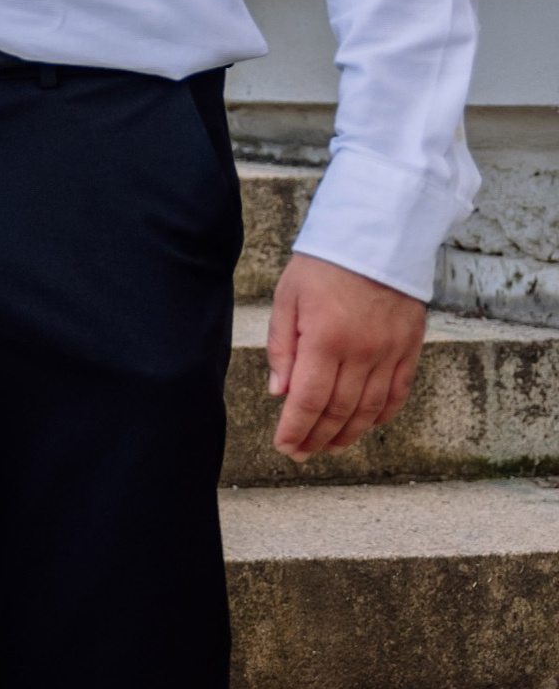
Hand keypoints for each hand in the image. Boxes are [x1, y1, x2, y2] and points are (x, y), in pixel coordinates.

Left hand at [266, 251, 426, 458]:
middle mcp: (361, 352)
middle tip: (302, 452)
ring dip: (348, 435)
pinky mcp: (410, 348)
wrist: (377, 236)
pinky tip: (366, 426)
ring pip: (369, 410)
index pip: (308, 400)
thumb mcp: (288, 296)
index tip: (284, 447)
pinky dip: (382, 416)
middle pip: (338, 411)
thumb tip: (279, 391)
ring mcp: (389, 352)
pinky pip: (398, 394)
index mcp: (325, 338)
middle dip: (317, 438)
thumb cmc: (324, 263)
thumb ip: (282, 346)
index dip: (295, 430)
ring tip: (330, 447)